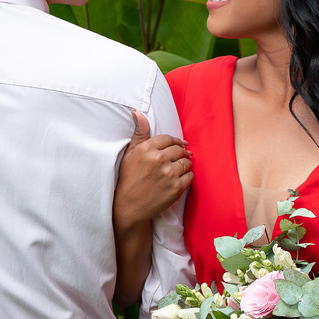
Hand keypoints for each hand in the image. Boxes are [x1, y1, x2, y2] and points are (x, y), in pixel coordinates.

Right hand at [113, 109, 191, 229]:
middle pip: (179, 150)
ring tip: (181, 167)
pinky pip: (190, 177)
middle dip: (182, 152)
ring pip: (187, 163)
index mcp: (147, 148)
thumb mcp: (130, 153)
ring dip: (186, 164)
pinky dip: (187, 177)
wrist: (129, 206)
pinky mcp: (176, 188)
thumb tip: (137, 112)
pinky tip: (180, 178)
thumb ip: (139, 133)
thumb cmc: (128, 178)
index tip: (178, 145)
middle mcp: (159, 159)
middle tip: (182, 156)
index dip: (175, 142)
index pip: (169, 139)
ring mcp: (169, 174)